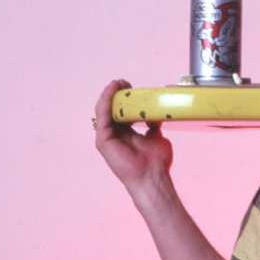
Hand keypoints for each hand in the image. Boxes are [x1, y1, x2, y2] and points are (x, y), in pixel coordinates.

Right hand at [93, 79, 172, 194]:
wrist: (153, 177)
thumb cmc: (156, 162)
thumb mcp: (157, 137)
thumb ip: (154, 126)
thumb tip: (157, 115)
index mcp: (125, 133)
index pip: (121, 111)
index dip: (125, 98)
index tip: (132, 87)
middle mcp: (114, 135)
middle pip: (111, 109)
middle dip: (116, 93)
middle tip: (124, 82)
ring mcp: (107, 138)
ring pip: (104, 110)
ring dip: (109, 94)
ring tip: (117, 83)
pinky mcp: (103, 141)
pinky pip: (102, 116)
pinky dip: (106, 101)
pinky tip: (111, 91)